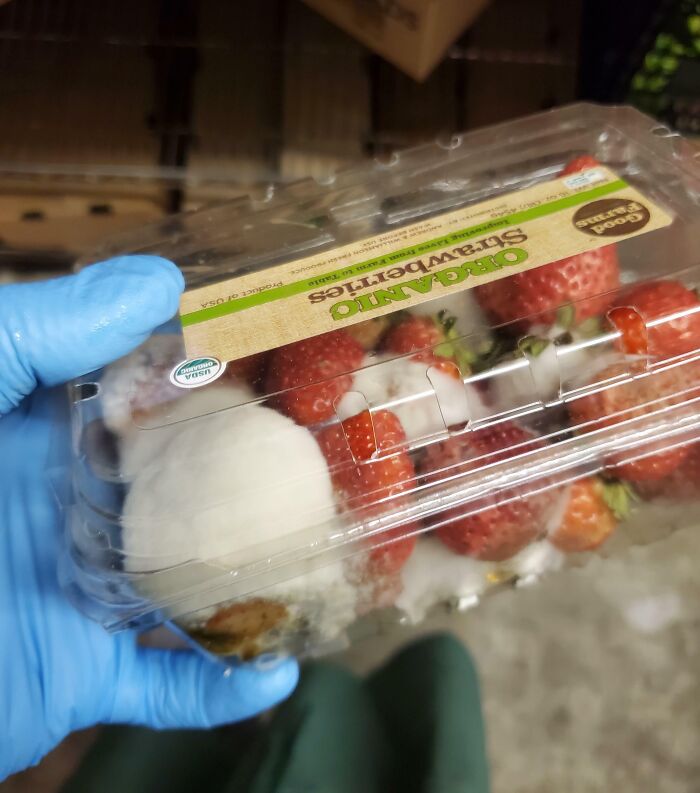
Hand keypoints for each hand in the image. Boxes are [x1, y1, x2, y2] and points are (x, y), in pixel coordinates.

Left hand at [0, 257, 298, 780]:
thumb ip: (41, 329)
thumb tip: (160, 279)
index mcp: (53, 435)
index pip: (158, 399)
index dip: (225, 378)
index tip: (300, 363)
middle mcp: (80, 508)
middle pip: (193, 491)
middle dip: (265, 479)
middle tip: (349, 459)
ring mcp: (84, 592)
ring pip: (196, 586)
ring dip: (264, 582)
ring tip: (339, 563)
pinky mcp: (79, 672)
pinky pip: (166, 685)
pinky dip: (222, 687)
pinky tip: (278, 669)